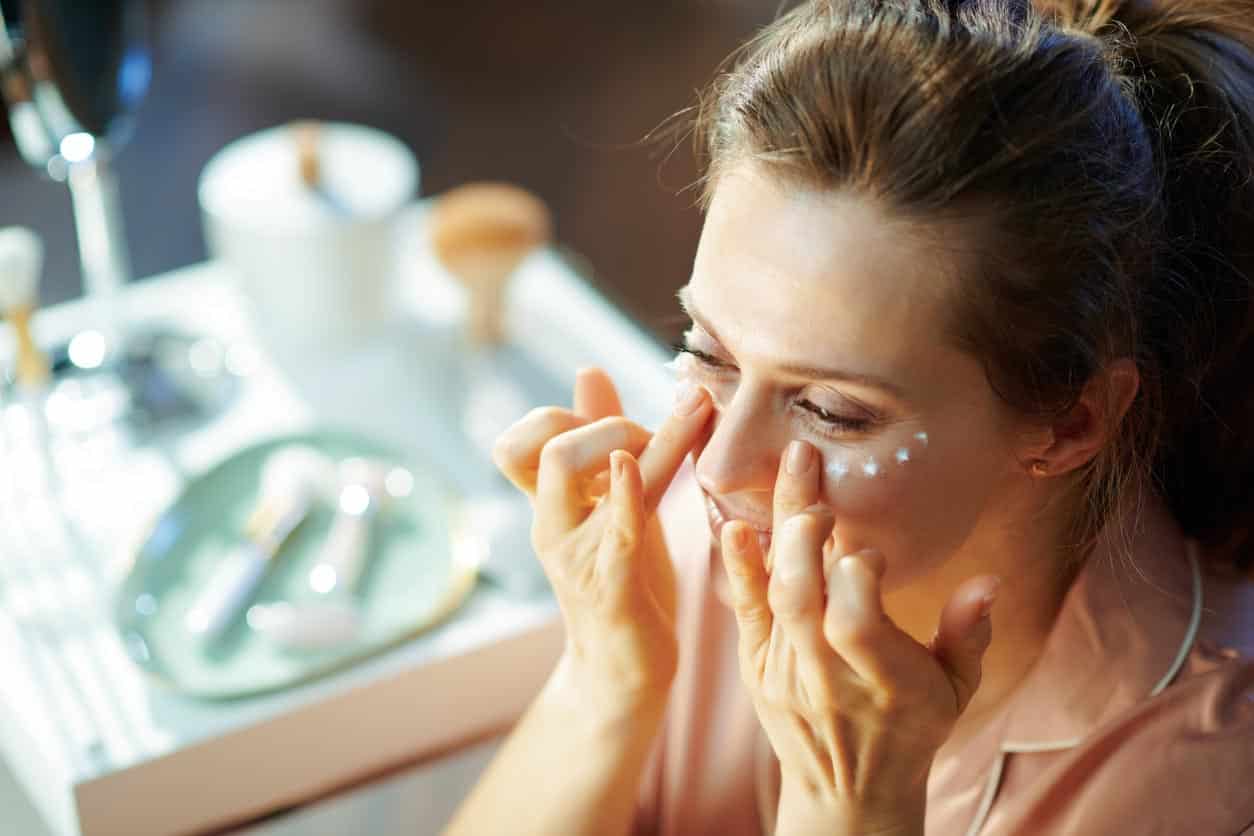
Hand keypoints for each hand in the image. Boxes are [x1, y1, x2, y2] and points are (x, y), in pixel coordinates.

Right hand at [493, 367, 712, 713]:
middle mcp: (552, 526)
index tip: (624, 428)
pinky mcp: (611, 585)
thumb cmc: (622, 582)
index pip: (518, 439)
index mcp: (550, 507)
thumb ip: (601, 442)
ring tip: (677, 432)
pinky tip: (635, 466)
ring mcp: (574, 555)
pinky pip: (614, 528)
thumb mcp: (612, 505)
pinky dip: (624, 492)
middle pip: (541, 443)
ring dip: (624, 438)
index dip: (569, 417)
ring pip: (567, 468)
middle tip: (652, 442)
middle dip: (602, 423)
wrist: (624, 674)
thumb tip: (587, 370)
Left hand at [718, 439, 999, 834]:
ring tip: (793, 480)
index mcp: (884, 684)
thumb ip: (969, 635)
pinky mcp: (757, 665)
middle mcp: (827, 677)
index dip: (857, 576)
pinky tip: (735, 526)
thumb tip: (988, 581)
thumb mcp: (955, 690)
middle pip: (803, 600)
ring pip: (775, 596)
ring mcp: (785, 671)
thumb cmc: (910, 729)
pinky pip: (745, 612)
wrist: (847, 792)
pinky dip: (738, 569)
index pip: (855, 623)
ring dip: (779, 536)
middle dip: (804, 538)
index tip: (870, 552)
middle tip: (820, 496)